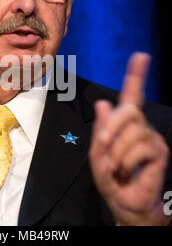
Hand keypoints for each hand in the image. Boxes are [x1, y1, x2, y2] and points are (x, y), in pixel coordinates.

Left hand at [89, 53, 169, 225]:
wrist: (123, 200)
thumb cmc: (110, 176)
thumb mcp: (98, 151)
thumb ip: (102, 128)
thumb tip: (103, 102)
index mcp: (124, 123)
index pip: (131, 95)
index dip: (136, 75)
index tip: (141, 56)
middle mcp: (140, 126)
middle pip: (129, 109)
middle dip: (112, 126)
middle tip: (105, 144)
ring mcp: (151, 138)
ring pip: (133, 131)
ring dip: (117, 151)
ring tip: (117, 164)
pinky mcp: (159, 152)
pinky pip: (139, 147)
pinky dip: (125, 160)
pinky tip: (126, 169)